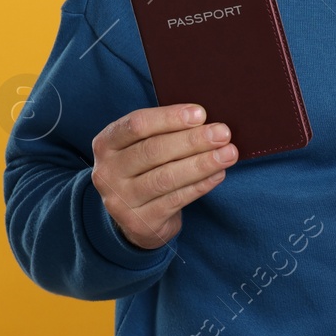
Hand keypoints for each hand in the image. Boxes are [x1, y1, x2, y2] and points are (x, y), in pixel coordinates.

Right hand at [91, 104, 236, 250]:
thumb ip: (166, 131)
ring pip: (166, 178)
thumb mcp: (144, 146)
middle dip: (193, 140)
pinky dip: (200, 185)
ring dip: (202, 164)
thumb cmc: (147, 169)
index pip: (136, 125)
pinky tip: (218, 174)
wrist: (136, 218)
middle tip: (223, 133)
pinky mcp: (139, 222)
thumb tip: (206, 121)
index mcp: (106, 144)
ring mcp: (120, 200)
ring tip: (229, 153)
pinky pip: (175, 200)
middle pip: (153, 151)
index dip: (169, 118)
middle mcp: (107, 172)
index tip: (201, 113)